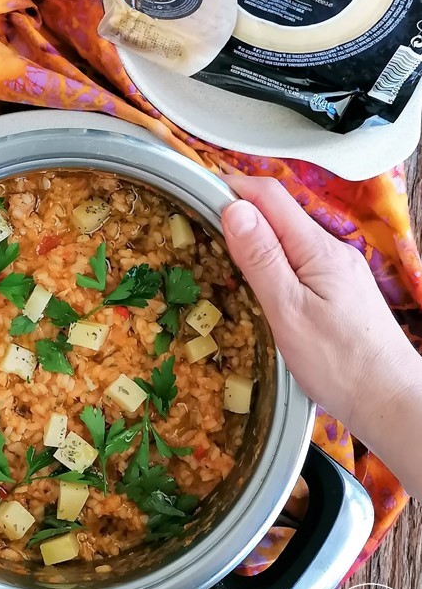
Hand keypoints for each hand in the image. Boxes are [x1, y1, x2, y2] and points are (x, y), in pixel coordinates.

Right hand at [221, 174, 421, 499]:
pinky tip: (258, 281)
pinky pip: (299, 259)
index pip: (270, 195)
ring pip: (289, 237)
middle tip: (201, 224)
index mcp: (318, 248)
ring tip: (221, 250)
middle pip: (280, 212)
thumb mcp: (288, 310)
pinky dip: (273, 259)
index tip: (197, 192)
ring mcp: (339, 270)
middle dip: (240, 210)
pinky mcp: (340, 290)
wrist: (390, 401)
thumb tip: (235, 208)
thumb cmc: (339, 364)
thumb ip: (261, 258)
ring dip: (255, 236)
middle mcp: (332, 250)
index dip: (232, 187)